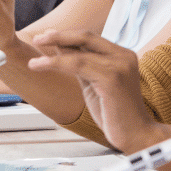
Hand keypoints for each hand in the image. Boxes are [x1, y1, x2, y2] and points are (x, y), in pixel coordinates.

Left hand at [29, 29, 161, 152]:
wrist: (135, 135)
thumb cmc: (116, 115)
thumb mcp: (95, 84)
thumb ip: (82, 66)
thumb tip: (61, 49)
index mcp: (123, 56)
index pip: (92, 38)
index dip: (68, 36)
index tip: (48, 36)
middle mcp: (123, 56)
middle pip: (87, 37)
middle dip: (59, 35)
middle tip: (39, 38)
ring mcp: (119, 66)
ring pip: (79, 52)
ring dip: (53, 51)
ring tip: (34, 57)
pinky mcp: (112, 78)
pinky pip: (77, 65)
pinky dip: (55, 63)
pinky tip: (40, 65)